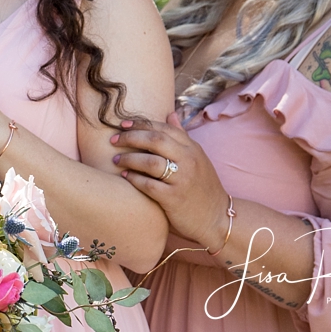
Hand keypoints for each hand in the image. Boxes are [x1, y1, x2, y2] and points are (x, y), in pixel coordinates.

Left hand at [113, 112, 232, 248]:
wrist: (217, 217)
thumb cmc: (202, 187)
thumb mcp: (197, 158)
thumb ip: (182, 136)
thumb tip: (170, 114)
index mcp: (193, 148)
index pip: (164, 128)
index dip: (142, 124)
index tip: (123, 124)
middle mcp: (188, 160)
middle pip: (155, 140)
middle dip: (131, 137)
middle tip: (114, 140)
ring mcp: (182, 179)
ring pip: (150, 162)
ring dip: (129, 158)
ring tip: (116, 159)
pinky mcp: (174, 198)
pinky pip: (149, 185)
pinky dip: (134, 179)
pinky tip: (124, 176)